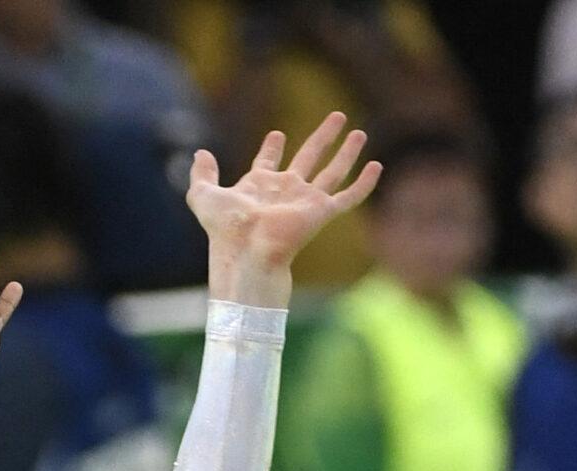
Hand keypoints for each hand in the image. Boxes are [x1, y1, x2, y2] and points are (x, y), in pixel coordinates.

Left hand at [189, 113, 379, 307]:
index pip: (268, 162)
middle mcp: (285, 191)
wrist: (247, 249)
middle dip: (322, 137)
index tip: (277, 135)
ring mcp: (306, 201)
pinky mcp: (323, 212)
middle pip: (309, 157)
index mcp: (259, 186)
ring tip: (358, 132)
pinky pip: (350, 196)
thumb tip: (200, 153)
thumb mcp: (203, 195)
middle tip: (337, 116)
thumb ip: (202, 174)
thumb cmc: (224, 227)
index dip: (272, 149)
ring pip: (333, 171)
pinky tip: (376, 166)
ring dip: (347, 151)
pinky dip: (365, 183)